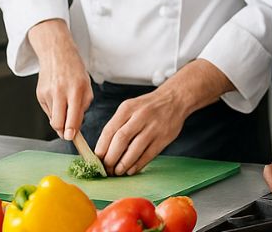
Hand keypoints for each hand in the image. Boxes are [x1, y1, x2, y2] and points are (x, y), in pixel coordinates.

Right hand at [28, 19, 91, 141]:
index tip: (71, 138)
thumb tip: (76, 125)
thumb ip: (83, 106)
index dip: (72, 131)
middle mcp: (60, 92)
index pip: (72, 116)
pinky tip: (58, 101)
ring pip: (52, 118)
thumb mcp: (87, 86)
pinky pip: (47, 111)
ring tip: (66, 108)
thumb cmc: (75, 71)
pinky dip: (54, 111)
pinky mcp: (39, 95)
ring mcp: (47, 94)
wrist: (57, 54)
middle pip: (58, 122)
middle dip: (63, 131)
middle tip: (69, 133)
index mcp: (75, 90)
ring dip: (60, 119)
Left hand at [95, 59, 236, 175]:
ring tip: (117, 172)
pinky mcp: (164, 137)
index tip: (96, 161)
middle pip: (120, 141)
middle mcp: (140, 116)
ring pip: (134, 149)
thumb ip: (117, 125)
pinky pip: (148, 154)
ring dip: (123, 164)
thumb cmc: (148, 107)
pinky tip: (131, 169)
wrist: (175, 99)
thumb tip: (103, 151)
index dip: (101, 149)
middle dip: (110, 159)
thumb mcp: (129, 108)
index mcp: (127, 108)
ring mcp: (154, 127)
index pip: (109, 131)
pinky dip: (138, 164)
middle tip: (106, 169)